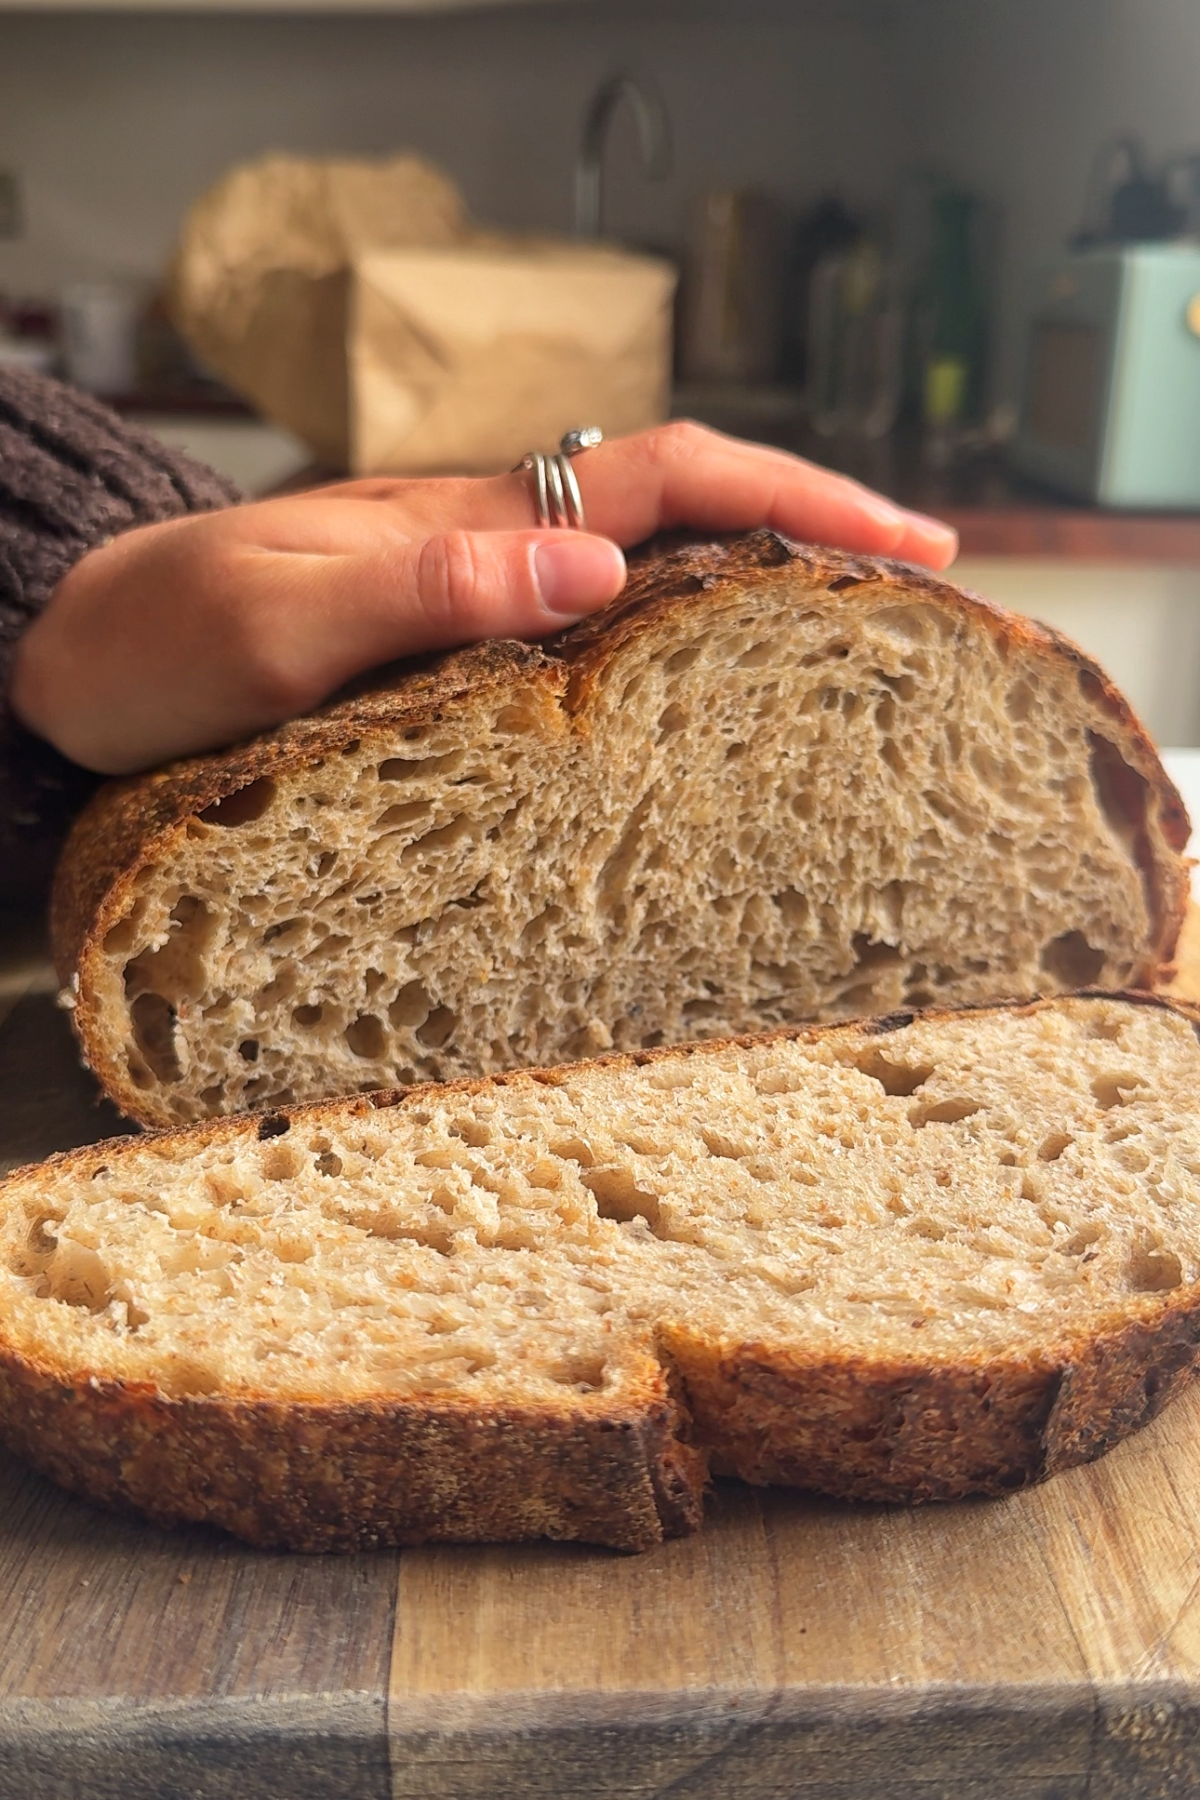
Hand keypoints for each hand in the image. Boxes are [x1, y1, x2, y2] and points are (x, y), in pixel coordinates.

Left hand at [10, 421, 957, 775]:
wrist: (65, 663)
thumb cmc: (152, 643)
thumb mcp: (269, 619)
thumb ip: (418, 590)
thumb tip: (590, 570)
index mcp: (470, 521)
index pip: (671, 479)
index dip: (801, 501)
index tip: (910, 549)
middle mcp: (490, 551)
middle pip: (690, 518)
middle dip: (815, 545)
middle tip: (922, 613)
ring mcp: (475, 604)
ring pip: (652, 583)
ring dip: (759, 605)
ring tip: (854, 666)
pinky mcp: (451, 660)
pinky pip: (592, 648)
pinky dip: (674, 665)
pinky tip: (704, 719)